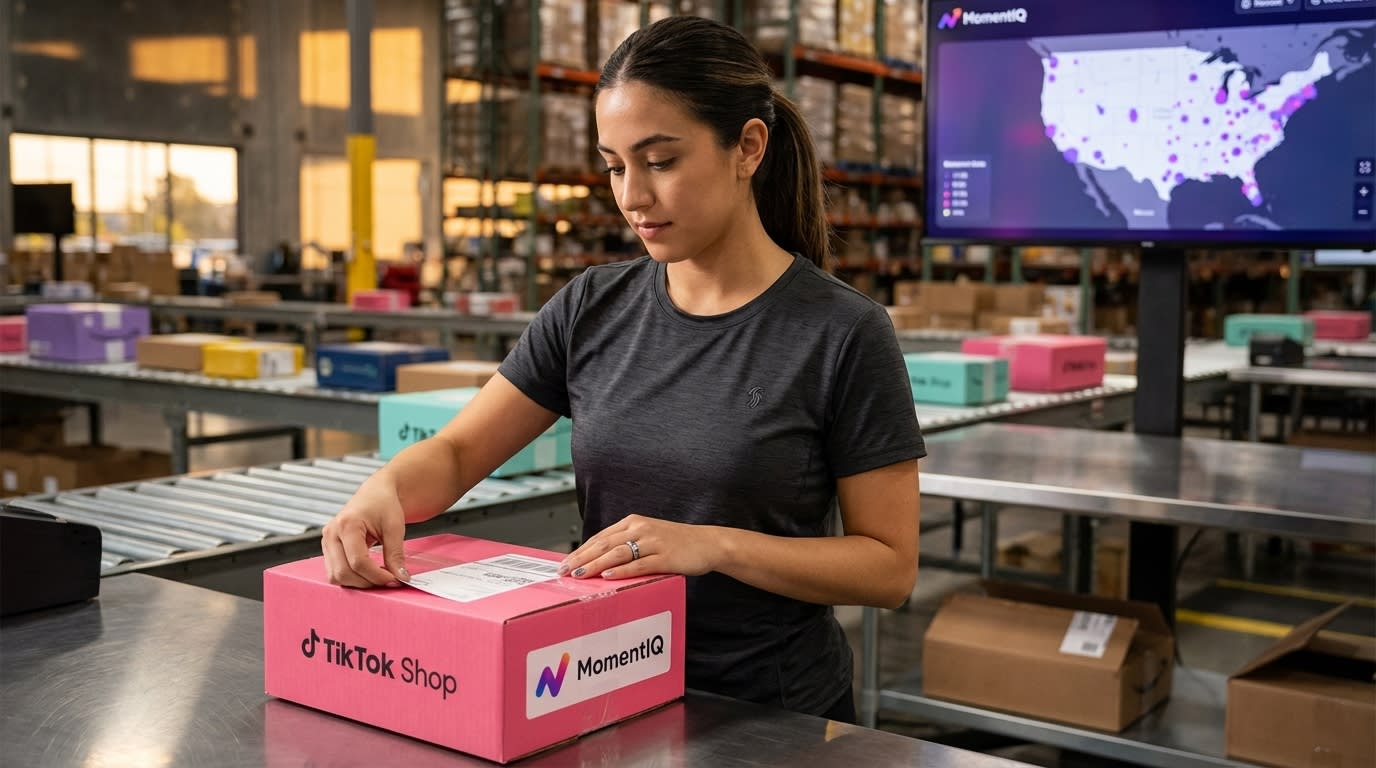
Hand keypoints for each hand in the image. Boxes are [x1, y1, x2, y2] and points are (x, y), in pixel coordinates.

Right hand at [321, 476, 409, 587]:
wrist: (375, 493)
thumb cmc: (384, 504)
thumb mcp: (394, 527)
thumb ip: (396, 554)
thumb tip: (400, 577)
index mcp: (347, 524)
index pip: (358, 562)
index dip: (377, 575)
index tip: (394, 579)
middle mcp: (331, 533)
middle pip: (343, 572)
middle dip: (367, 582)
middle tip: (388, 579)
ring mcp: (326, 541)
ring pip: (335, 576)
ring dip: (357, 582)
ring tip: (377, 576)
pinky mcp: (328, 548)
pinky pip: (335, 571)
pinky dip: (351, 577)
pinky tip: (367, 572)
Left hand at [559, 514, 719, 580]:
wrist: (707, 543)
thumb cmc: (676, 543)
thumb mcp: (648, 537)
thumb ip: (626, 545)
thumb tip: (599, 561)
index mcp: (633, 523)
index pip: (600, 537)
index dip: (581, 551)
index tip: (565, 563)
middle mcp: (640, 529)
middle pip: (604, 544)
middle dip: (581, 558)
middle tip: (564, 571)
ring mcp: (653, 542)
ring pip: (618, 553)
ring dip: (596, 564)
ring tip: (580, 575)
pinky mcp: (665, 556)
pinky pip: (640, 564)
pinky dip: (623, 570)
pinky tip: (609, 576)